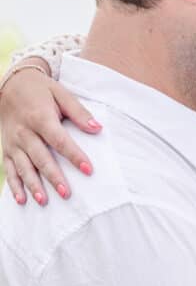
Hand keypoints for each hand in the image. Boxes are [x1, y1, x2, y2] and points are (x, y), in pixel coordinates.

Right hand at [0, 62, 100, 204]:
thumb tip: (97, 128)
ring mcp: (13, 142)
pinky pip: (9, 169)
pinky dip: (14, 186)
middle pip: (40, 157)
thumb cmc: (39, 90)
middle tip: (66, 193)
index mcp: (40, 118)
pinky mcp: (6, 149)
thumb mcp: (61, 93)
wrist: (9, 84)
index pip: (59, 140)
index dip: (74, 155)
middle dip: (53, 176)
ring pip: (23, 167)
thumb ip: (79, 112)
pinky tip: (22, 200)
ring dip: (33, 185)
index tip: (88, 169)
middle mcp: (24, 132)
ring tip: (44, 201)